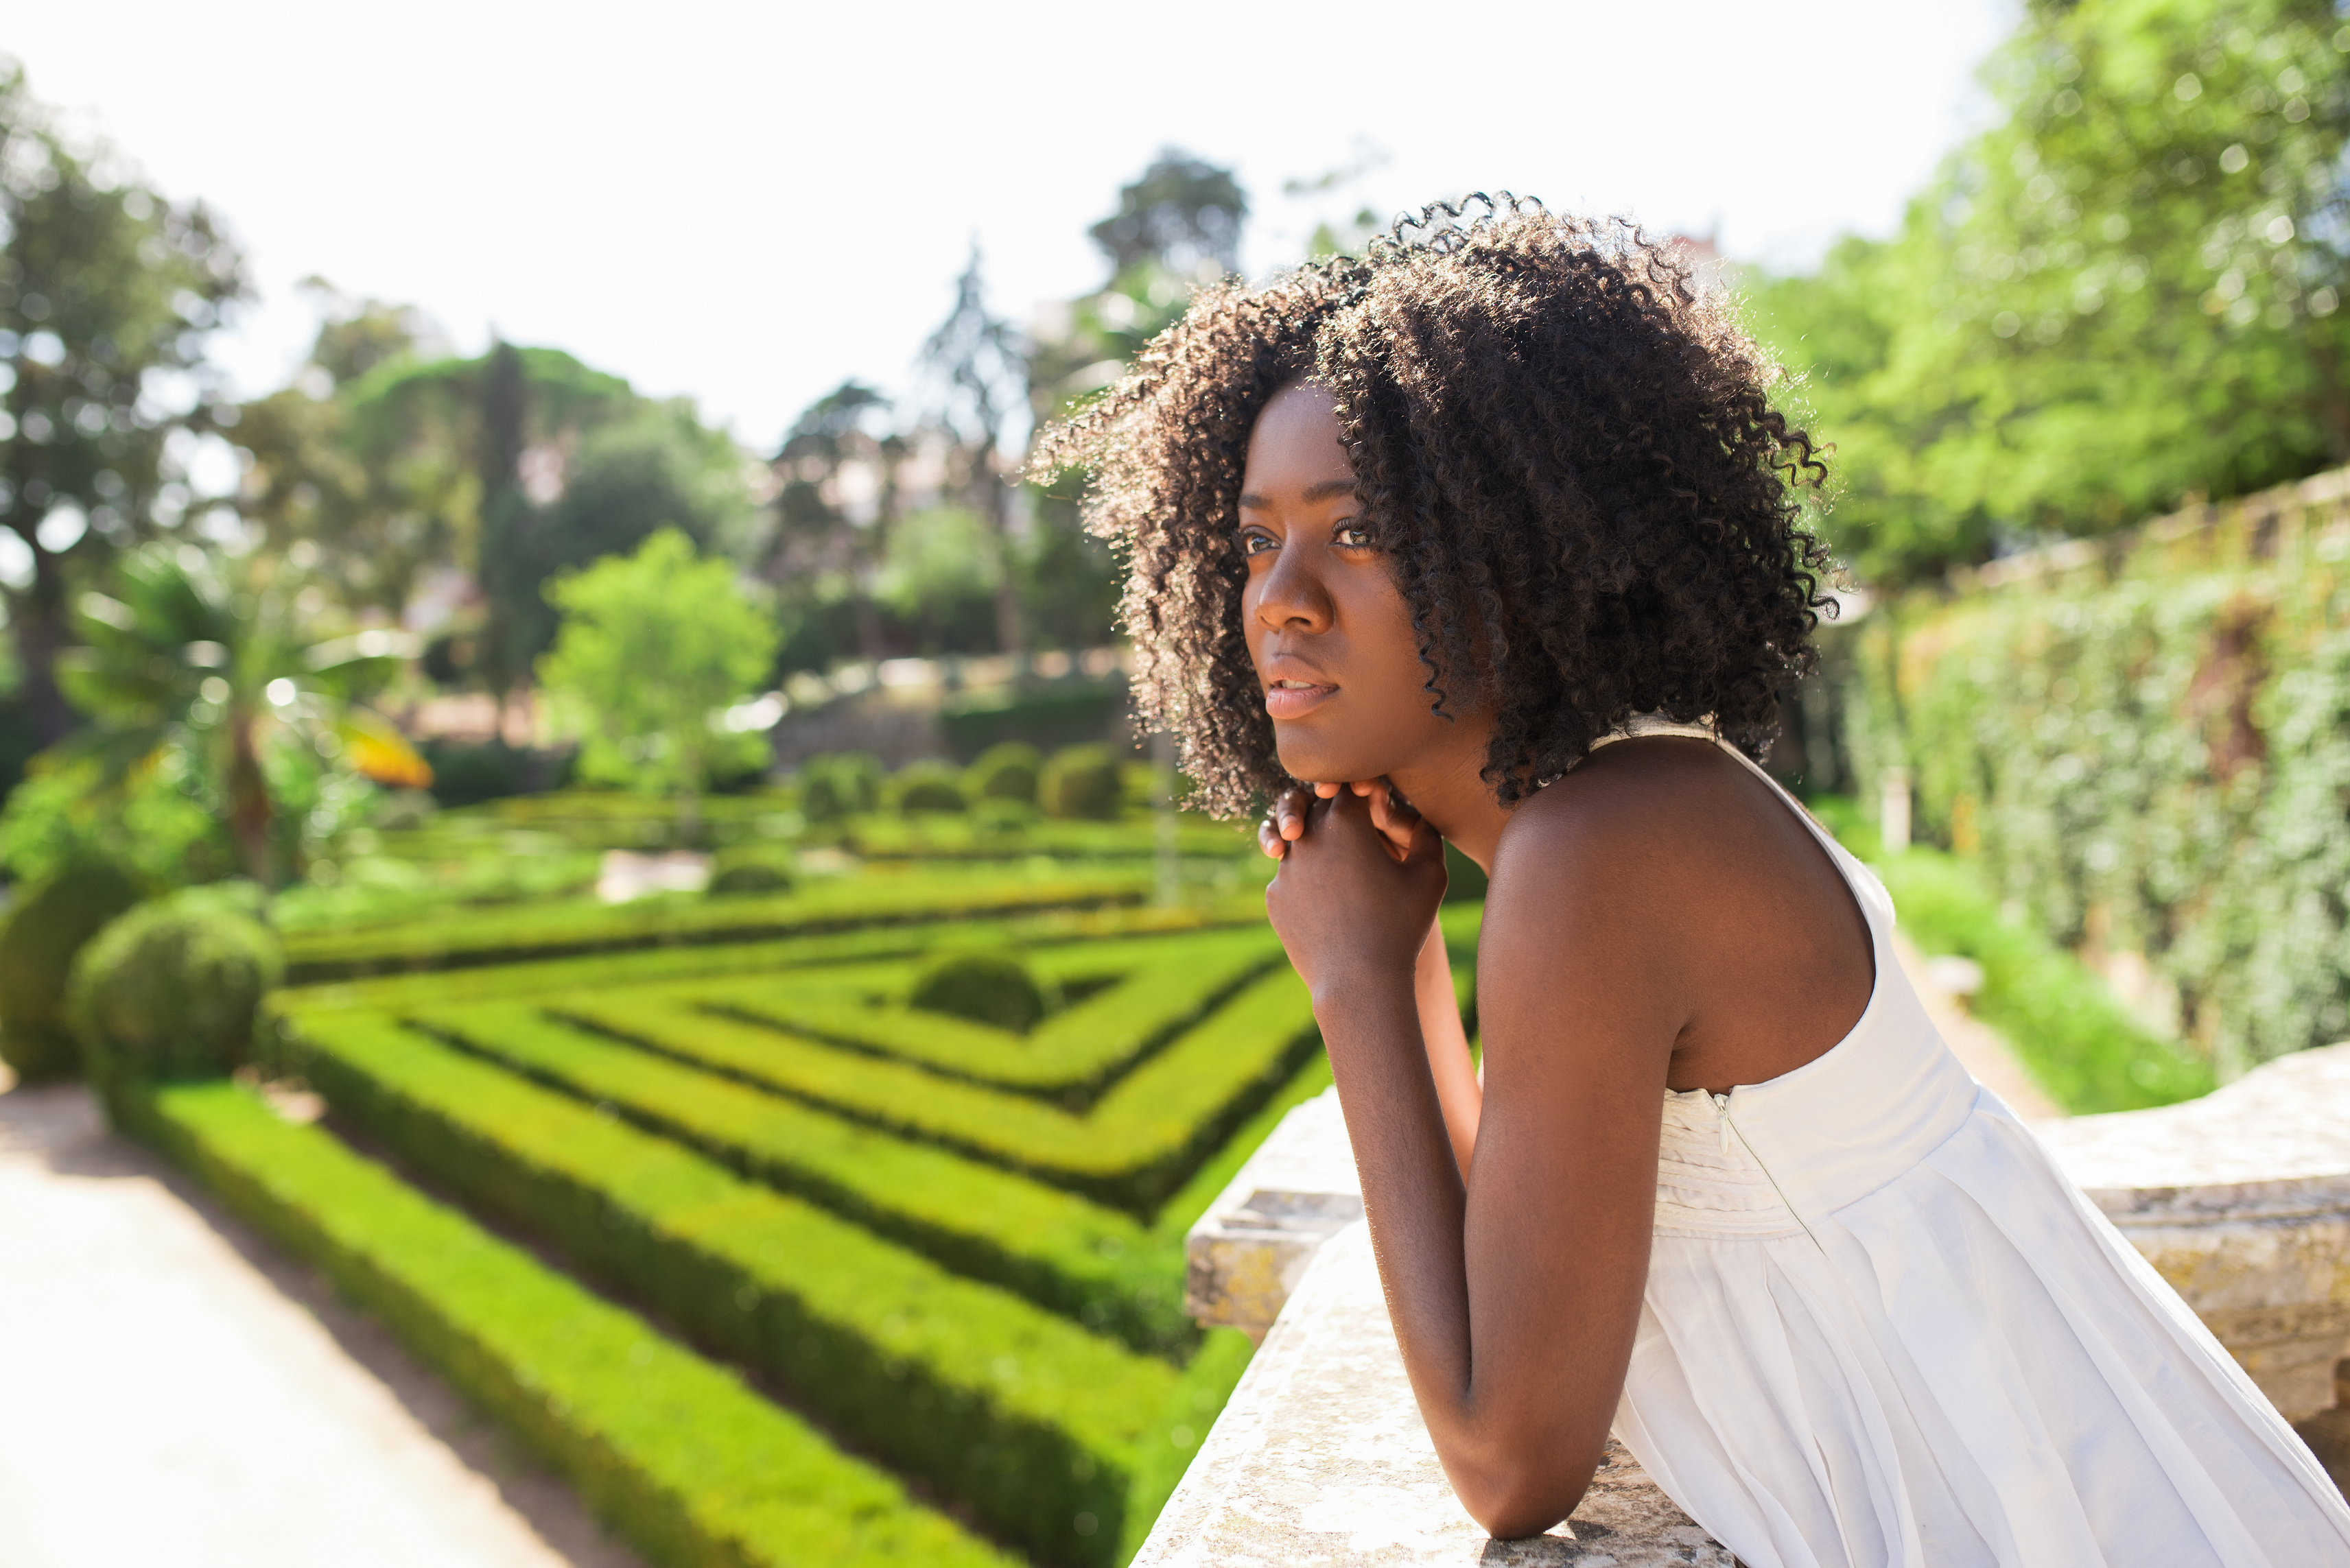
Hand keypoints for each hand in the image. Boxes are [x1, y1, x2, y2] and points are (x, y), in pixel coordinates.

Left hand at [1265, 784, 1447, 998]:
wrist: (1359, 982)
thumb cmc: (1401, 926)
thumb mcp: (1430, 875)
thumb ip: (1426, 835)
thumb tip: (1422, 817)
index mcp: (1346, 821)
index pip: (1350, 786)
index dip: (1364, 790)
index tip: (1375, 803)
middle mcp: (1308, 837)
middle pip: (1319, 808)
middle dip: (1339, 815)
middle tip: (1359, 830)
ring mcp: (1286, 868)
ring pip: (1301, 842)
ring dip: (1320, 848)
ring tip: (1344, 871)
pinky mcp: (1274, 896)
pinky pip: (1291, 877)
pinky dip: (1308, 882)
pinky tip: (1330, 903)